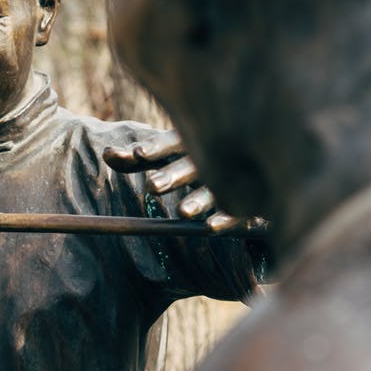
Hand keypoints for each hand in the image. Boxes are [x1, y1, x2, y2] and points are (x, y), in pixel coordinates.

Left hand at [103, 136, 264, 232]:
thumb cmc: (201, 159)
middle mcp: (212, 159)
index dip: (155, 148)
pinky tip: (211, 228)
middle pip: (191, 166)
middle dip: (173, 176)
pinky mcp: (251, 202)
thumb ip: (138, 158)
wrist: (263, 162)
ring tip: (182, 212)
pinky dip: (226, 219)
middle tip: (151, 186)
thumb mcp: (170, 154)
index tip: (137, 153)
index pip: (170, 143)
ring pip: (214, 191)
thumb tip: (107, 155)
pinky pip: (239, 213)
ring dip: (198, 201)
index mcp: (192, 144)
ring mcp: (234, 180)